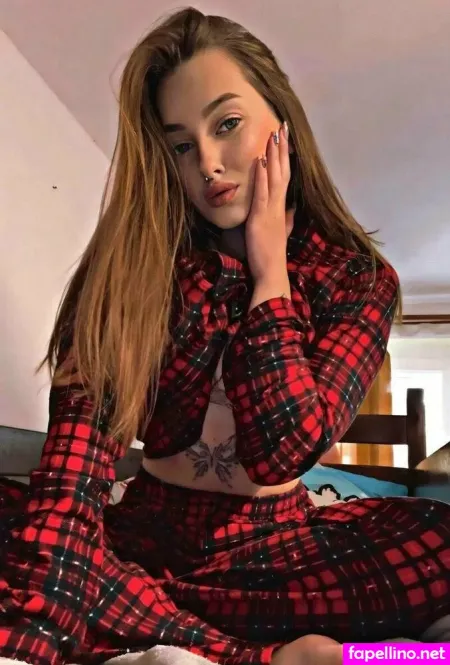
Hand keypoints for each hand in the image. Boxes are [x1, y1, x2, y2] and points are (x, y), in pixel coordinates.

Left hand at [246, 122, 294, 309]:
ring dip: (274, 156)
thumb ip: (287, 219)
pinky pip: (262, 193)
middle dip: (282, 149)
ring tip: (274, 135)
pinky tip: (261, 160)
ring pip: (274, 178)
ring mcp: (271, 210)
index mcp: (282, 208)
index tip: (284, 140)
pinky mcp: (261, 218)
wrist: (271, 273)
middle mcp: (279, 206)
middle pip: (282, 171)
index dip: (284, 158)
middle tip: (282, 127)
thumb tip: (292, 209)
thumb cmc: (272, 255)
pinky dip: (262, 176)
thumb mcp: (281, 232)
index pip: (285, 177)